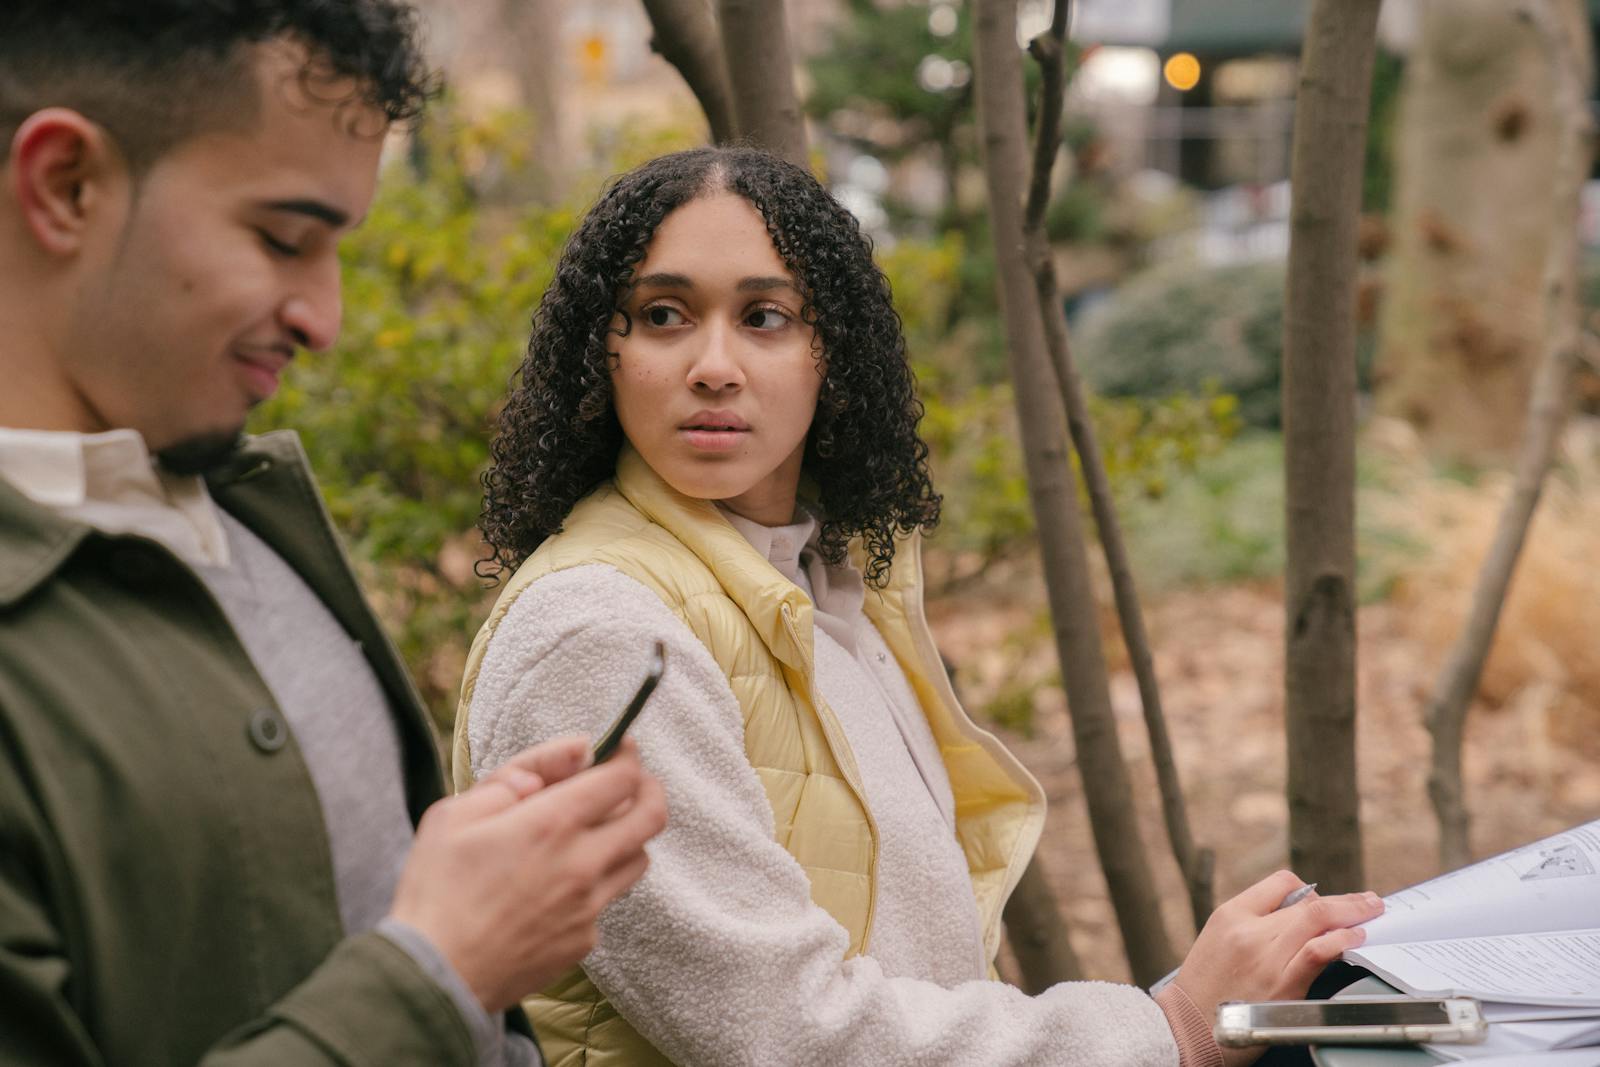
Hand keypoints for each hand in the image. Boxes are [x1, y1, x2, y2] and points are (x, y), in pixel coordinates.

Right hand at [389, 736, 667, 1013]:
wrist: (432, 977)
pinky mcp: (583, 940)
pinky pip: (608, 900)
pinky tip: (558, 884)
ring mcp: (589, 907)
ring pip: (639, 858)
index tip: (618, 749)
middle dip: (648, 789)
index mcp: (552, 824)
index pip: (623, 778)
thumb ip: (523, 771)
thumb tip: (577, 749)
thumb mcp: (457, 812)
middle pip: (652, 816)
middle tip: (630, 782)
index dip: (626, 757)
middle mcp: (583, 864)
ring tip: (595, 831)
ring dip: (627, 836)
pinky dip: (596, 882)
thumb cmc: (436, 890)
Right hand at [1172, 870, 1383, 1066]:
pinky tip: (1355, 939)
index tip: (1326, 901)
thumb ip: (1251, 923)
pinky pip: (1316, 952)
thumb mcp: (1217, 939)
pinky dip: (1340, 941)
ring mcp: (1266, 957)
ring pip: (1317, 919)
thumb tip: (1297, 914)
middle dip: (1345, 901)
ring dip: (1352, 913)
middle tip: (1370, 900)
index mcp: (1231, 914)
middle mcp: (1249, 930)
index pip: (1281, 883)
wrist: (1187, 1027)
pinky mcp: (1281, 985)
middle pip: (1307, 903)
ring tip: (1372, 912)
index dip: (1309, 890)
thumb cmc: (1204, 988)